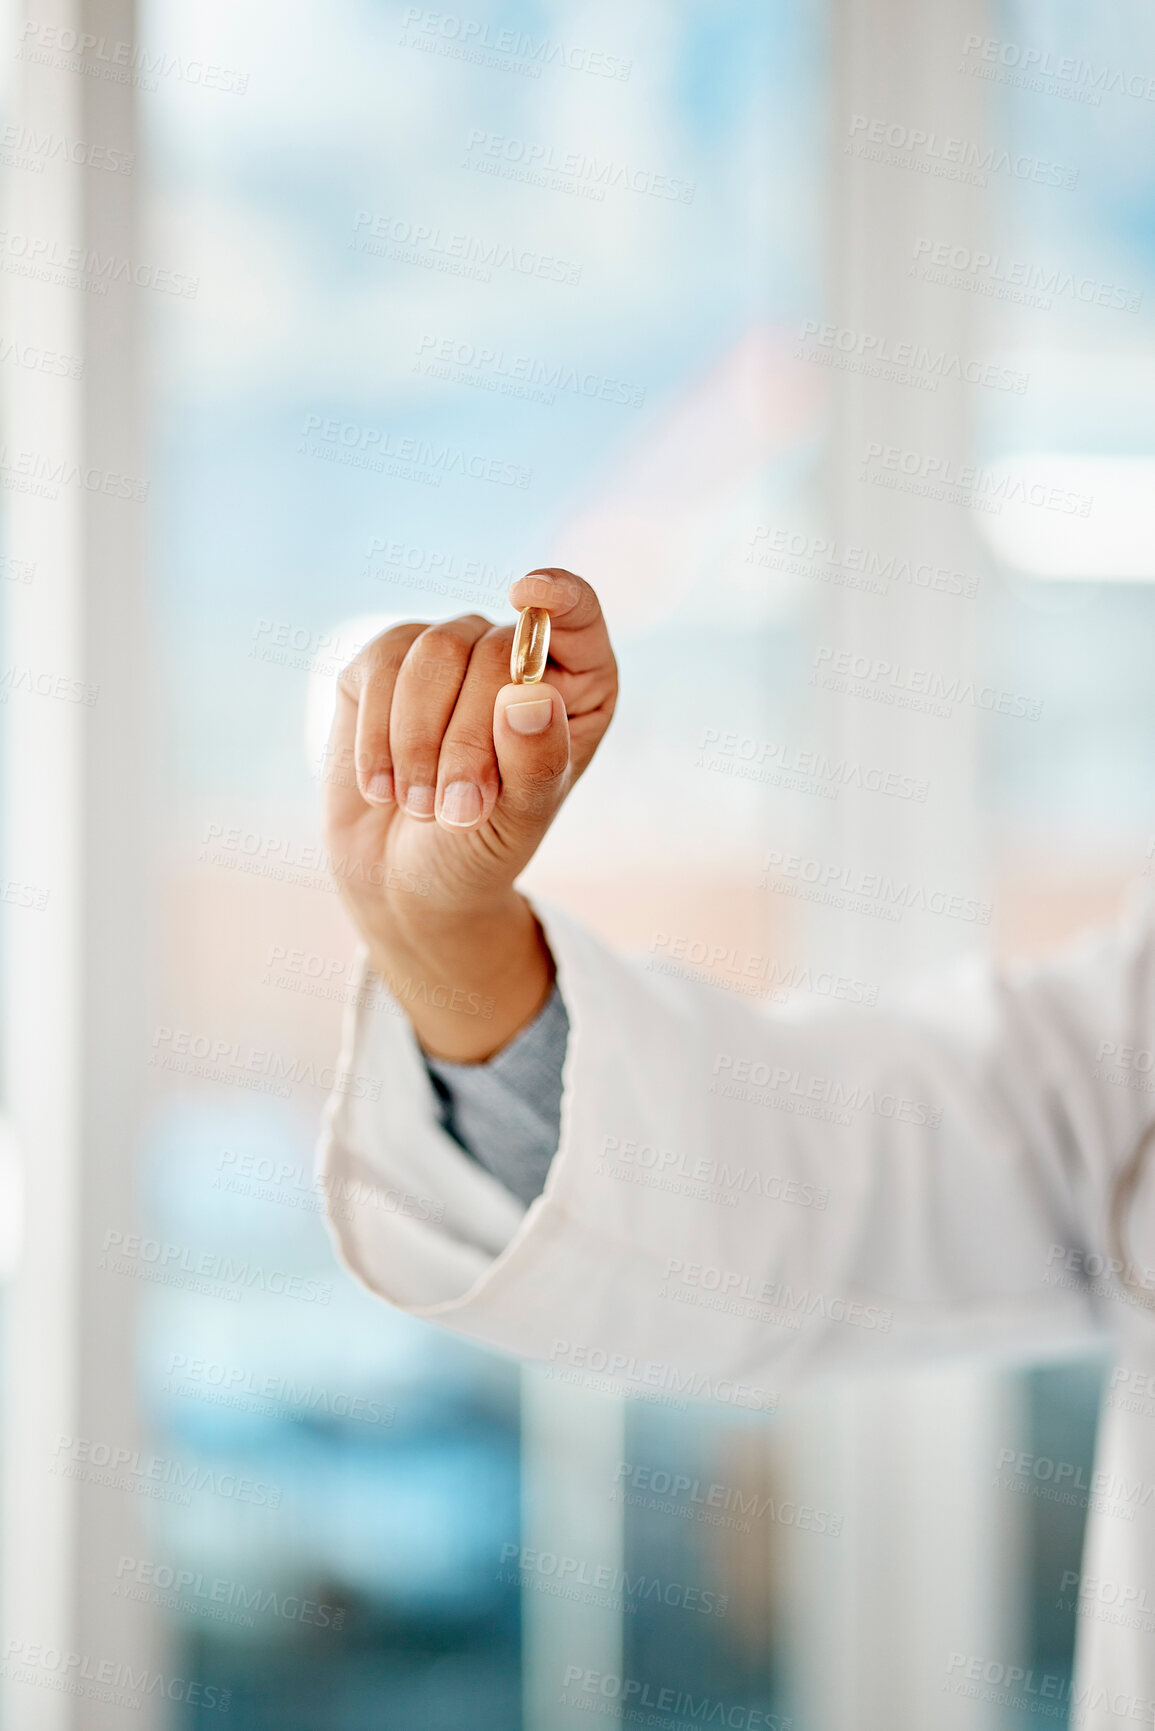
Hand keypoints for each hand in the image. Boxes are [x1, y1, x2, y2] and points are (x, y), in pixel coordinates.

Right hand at [322, 568, 616, 1057]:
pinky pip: (378, 669)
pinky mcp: (382, 664)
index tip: (527, 594)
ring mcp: (447, 652)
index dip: (558, 596)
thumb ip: (535, 761)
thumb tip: (529, 695)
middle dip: (470, 739)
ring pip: (432, 654)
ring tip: (423, 807)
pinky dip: (378, 739)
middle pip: (495, 651)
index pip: (578, 615)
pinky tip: (384, 787)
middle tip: (460, 811)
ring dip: (420, 744)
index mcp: (574, 685)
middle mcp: (514, 656)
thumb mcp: (519, 820)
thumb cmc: (481, 846)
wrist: (405, 878)